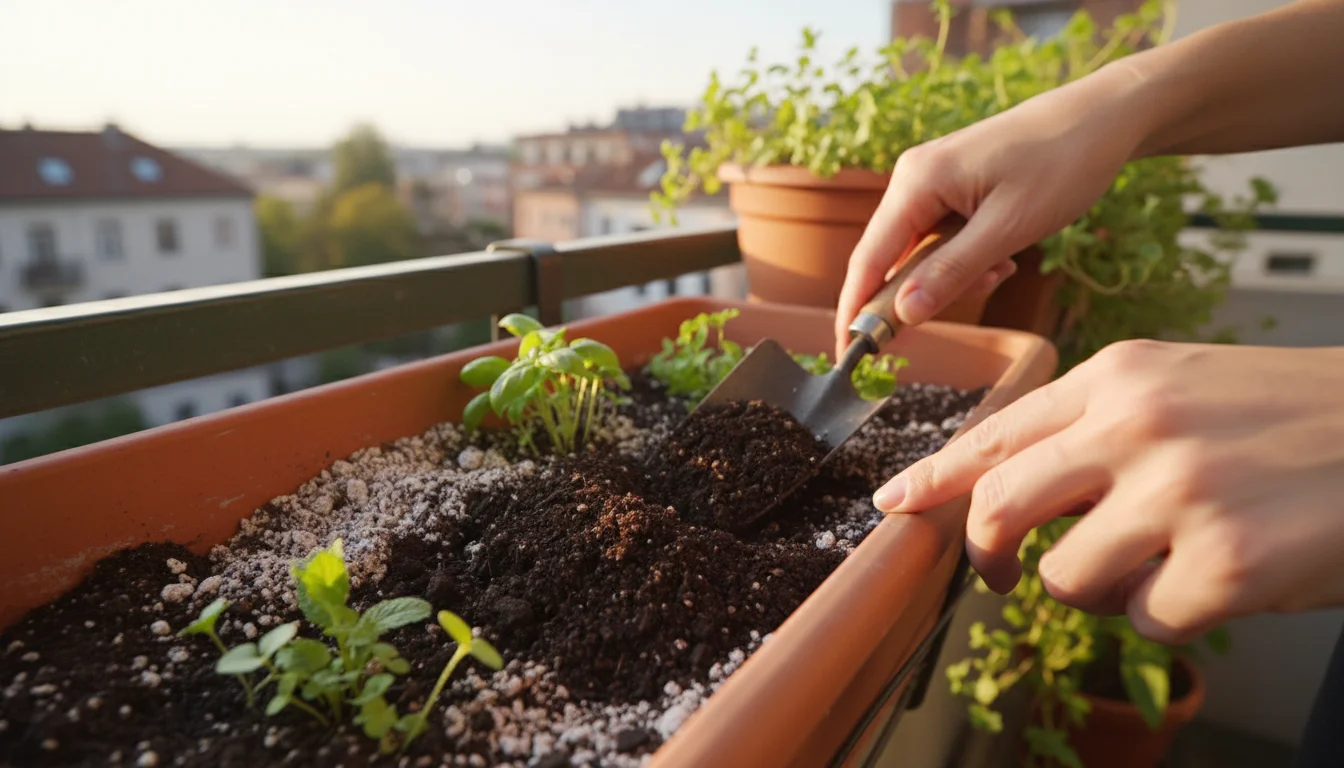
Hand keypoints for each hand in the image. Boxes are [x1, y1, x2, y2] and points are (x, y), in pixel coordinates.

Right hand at [832, 65, 1148, 357]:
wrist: (1105, 116)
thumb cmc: (1062, 163)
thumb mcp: (1008, 228)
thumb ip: (951, 273)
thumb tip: (903, 315)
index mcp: (916, 182)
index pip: (868, 261)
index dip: (856, 312)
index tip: (850, 356)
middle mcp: (912, 179)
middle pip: (890, 259)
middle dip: (922, 293)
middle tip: (970, 298)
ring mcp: (931, 181)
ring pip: (920, 253)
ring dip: (953, 277)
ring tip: (1003, 268)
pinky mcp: (952, 186)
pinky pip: (941, 239)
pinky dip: (966, 259)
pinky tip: (1004, 256)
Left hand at [873, 339, 1343, 644]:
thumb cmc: (1288, 416)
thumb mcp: (1180, 385)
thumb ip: (1091, 427)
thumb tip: (1008, 493)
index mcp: (1119, 377)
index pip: (996, 433)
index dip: (935, 476)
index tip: (895, 504)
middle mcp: (1136, 427)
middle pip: (999, 509)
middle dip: (987, 553)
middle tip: (1000, 572)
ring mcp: (1179, 495)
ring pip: (1066, 578)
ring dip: (1103, 586)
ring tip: (1166, 560)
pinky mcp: (1225, 564)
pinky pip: (1145, 619)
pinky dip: (1172, 612)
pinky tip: (1220, 577)